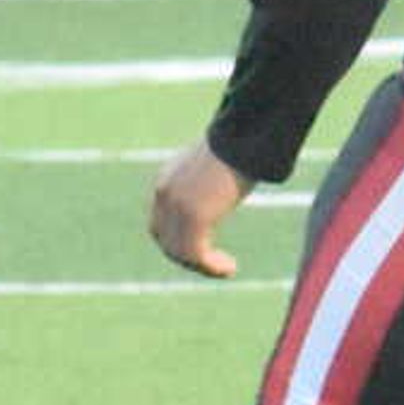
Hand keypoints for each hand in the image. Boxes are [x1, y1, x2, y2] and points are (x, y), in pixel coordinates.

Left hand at [146, 140, 253, 278]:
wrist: (244, 135)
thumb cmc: (241, 144)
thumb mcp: (217, 164)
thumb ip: (209, 182)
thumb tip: (222, 191)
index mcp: (167, 181)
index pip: (159, 224)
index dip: (174, 242)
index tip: (201, 249)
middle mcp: (165, 195)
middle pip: (165, 240)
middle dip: (186, 257)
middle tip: (213, 265)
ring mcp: (177, 206)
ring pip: (180, 251)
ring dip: (202, 266)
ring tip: (226, 269)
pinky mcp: (194, 216)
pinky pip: (196, 253)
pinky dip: (210, 266)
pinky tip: (229, 269)